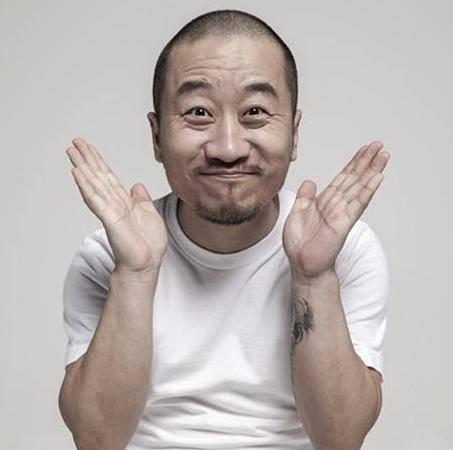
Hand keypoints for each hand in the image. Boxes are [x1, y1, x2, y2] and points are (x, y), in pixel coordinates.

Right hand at [66, 138, 167, 272]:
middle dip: (87, 159)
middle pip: (98, 177)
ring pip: (94, 184)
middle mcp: (114, 203)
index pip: (108, 177)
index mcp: (124, 201)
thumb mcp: (149, 214)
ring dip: (83, 167)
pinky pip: (96, 200)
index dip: (98, 162)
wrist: (147, 263)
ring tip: (72, 152)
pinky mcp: (110, 219)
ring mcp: (110, 211)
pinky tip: (77, 173)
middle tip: (74, 143)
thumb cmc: (148, 244)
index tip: (88, 148)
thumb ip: (141, 200)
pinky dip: (86, 186)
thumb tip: (136, 185)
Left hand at [283, 141, 389, 280]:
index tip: (364, 150)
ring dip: (371, 171)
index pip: (342, 179)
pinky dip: (367, 190)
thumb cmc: (300, 244)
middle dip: (366, 162)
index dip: (353, 164)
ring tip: (383, 156)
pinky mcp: (343, 224)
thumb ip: (305, 198)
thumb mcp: (297, 214)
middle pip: (354, 179)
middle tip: (379, 145)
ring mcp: (341, 214)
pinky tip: (377, 178)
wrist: (302, 265)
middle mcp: (336, 206)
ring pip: (359, 188)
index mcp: (324, 202)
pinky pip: (357, 204)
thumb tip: (310, 181)